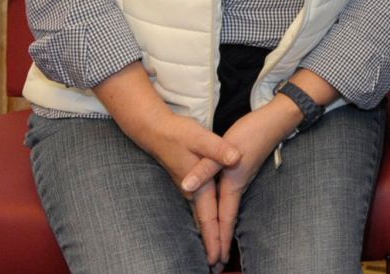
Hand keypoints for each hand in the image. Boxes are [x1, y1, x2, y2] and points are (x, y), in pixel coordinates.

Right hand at [122, 103, 239, 265]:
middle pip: (205, 223)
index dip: (214, 237)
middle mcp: (192, 190)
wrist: (155, 130)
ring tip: (214, 254)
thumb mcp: (201, 137)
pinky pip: (199, 208)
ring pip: (201, 216)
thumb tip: (234, 159)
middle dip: (211, 244)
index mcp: (197, 184)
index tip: (217, 258)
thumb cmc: (178, 133)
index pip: (209, 216)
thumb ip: (218, 150)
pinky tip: (207, 227)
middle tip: (216, 267)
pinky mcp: (189, 182)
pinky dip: (205, 221)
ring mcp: (189, 187)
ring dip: (209, 234)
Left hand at [206, 99, 300, 265]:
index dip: (218, 239)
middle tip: (217, 265)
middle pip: (228, 219)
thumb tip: (186, 187)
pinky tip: (224, 214)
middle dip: (222, 242)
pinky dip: (226, 214)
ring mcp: (241, 179)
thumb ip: (204, 169)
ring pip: (230, 211)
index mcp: (232, 183)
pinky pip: (231, 200)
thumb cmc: (251, 132)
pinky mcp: (241, 171)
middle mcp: (238, 185)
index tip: (216, 260)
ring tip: (220, 247)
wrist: (276, 120)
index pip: (223, 218)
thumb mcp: (222, 148)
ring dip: (224, 230)